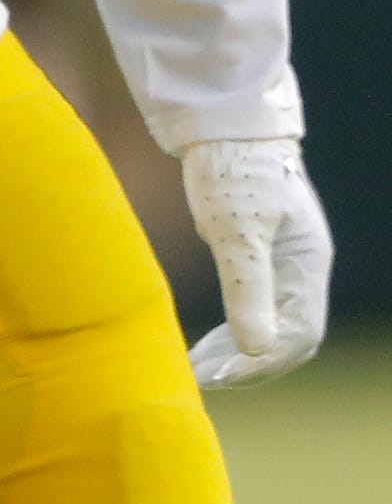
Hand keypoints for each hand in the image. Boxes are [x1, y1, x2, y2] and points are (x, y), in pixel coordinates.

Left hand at [181, 136, 330, 387]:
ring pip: (270, 320)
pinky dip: (232, 327)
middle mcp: (300, 265)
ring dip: (238, 349)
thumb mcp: (236, 230)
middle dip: (249, 363)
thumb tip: (257, 349)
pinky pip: (254, 302)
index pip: (299, 335)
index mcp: (305, 265)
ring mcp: (281, 256)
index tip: (221, 378)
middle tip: (203, 381)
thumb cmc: (230, 169)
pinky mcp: (257, 247)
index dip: (264, 363)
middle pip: (287, 333)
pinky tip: (203, 339)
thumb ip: (248, 288)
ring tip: (198, 369)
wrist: (221, 122)